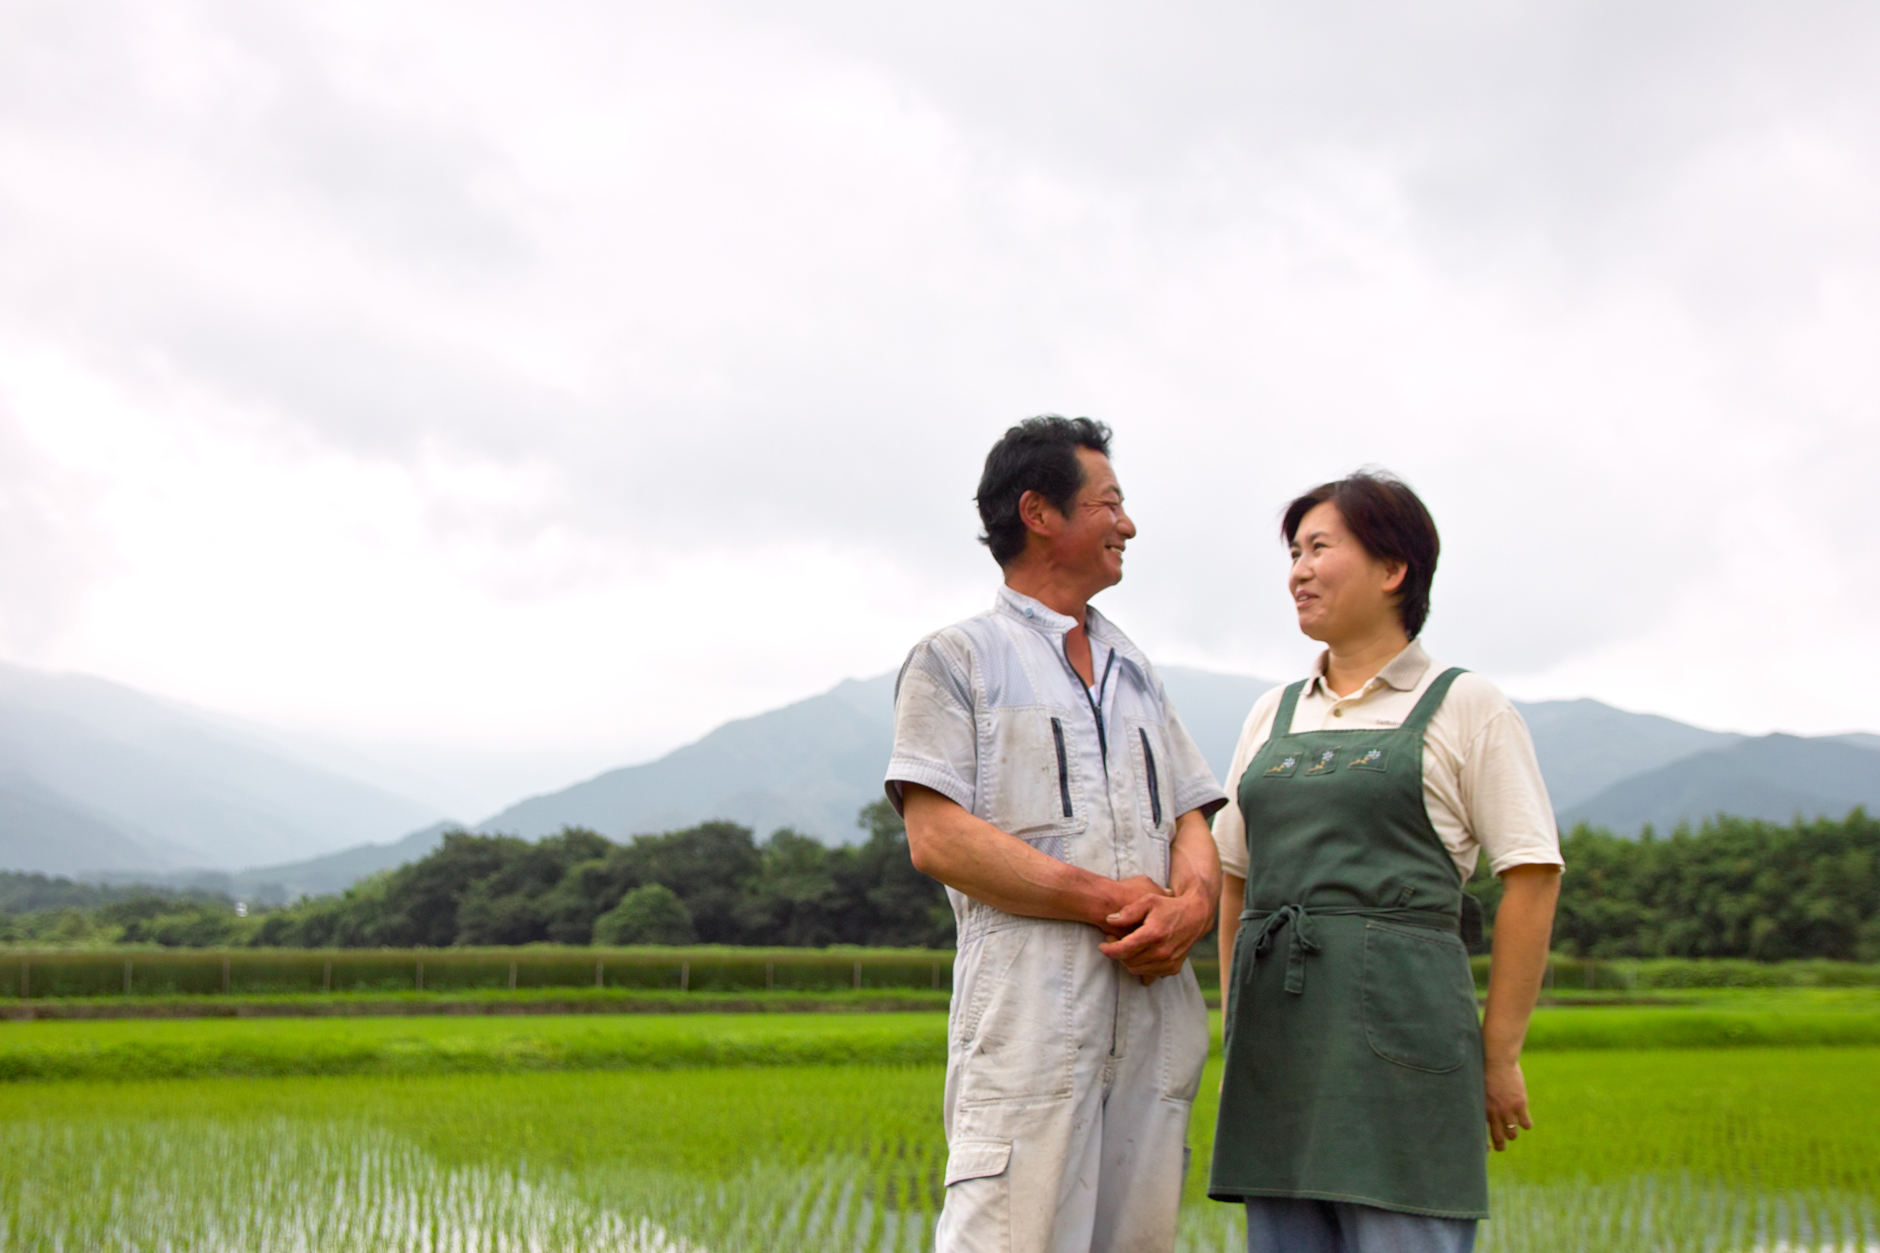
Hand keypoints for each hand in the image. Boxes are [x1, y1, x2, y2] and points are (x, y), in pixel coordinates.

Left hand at [1098, 884, 1212, 983]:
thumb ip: (1128, 911)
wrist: (1196, 915)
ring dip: (1127, 960)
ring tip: (1126, 946)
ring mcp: (1169, 962)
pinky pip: (1150, 974)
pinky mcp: (1173, 968)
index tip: (1102, 946)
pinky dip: (1141, 966)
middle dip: (1116, 953)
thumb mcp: (1148, 900)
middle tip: (1113, 941)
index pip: (1124, 949)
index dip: (1109, 950)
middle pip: (1128, 961)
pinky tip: (1140, 954)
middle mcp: (1162, 951)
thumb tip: (1109, 920)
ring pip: (1137, 969)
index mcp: (1154, 934)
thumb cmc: (1169, 905)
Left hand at [1485, 1059, 1531, 1151]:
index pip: (1482, 1133)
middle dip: (1500, 1145)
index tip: (1487, 1147)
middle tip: (1502, 1146)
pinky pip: (1526, 1124)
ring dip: (1513, 1134)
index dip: (1485, 1144)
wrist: (1496, 1059)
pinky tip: (1524, 1121)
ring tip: (1512, 1132)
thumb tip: (1478, 1111)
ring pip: (1513, 1133)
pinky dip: (1526, 1125)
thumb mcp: (1476, 1088)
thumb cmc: (1484, 1071)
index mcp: (1481, 1109)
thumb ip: (1478, 1101)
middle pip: (1498, 1138)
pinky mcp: (1520, 1104)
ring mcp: (1507, 1109)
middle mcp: (1494, 1113)